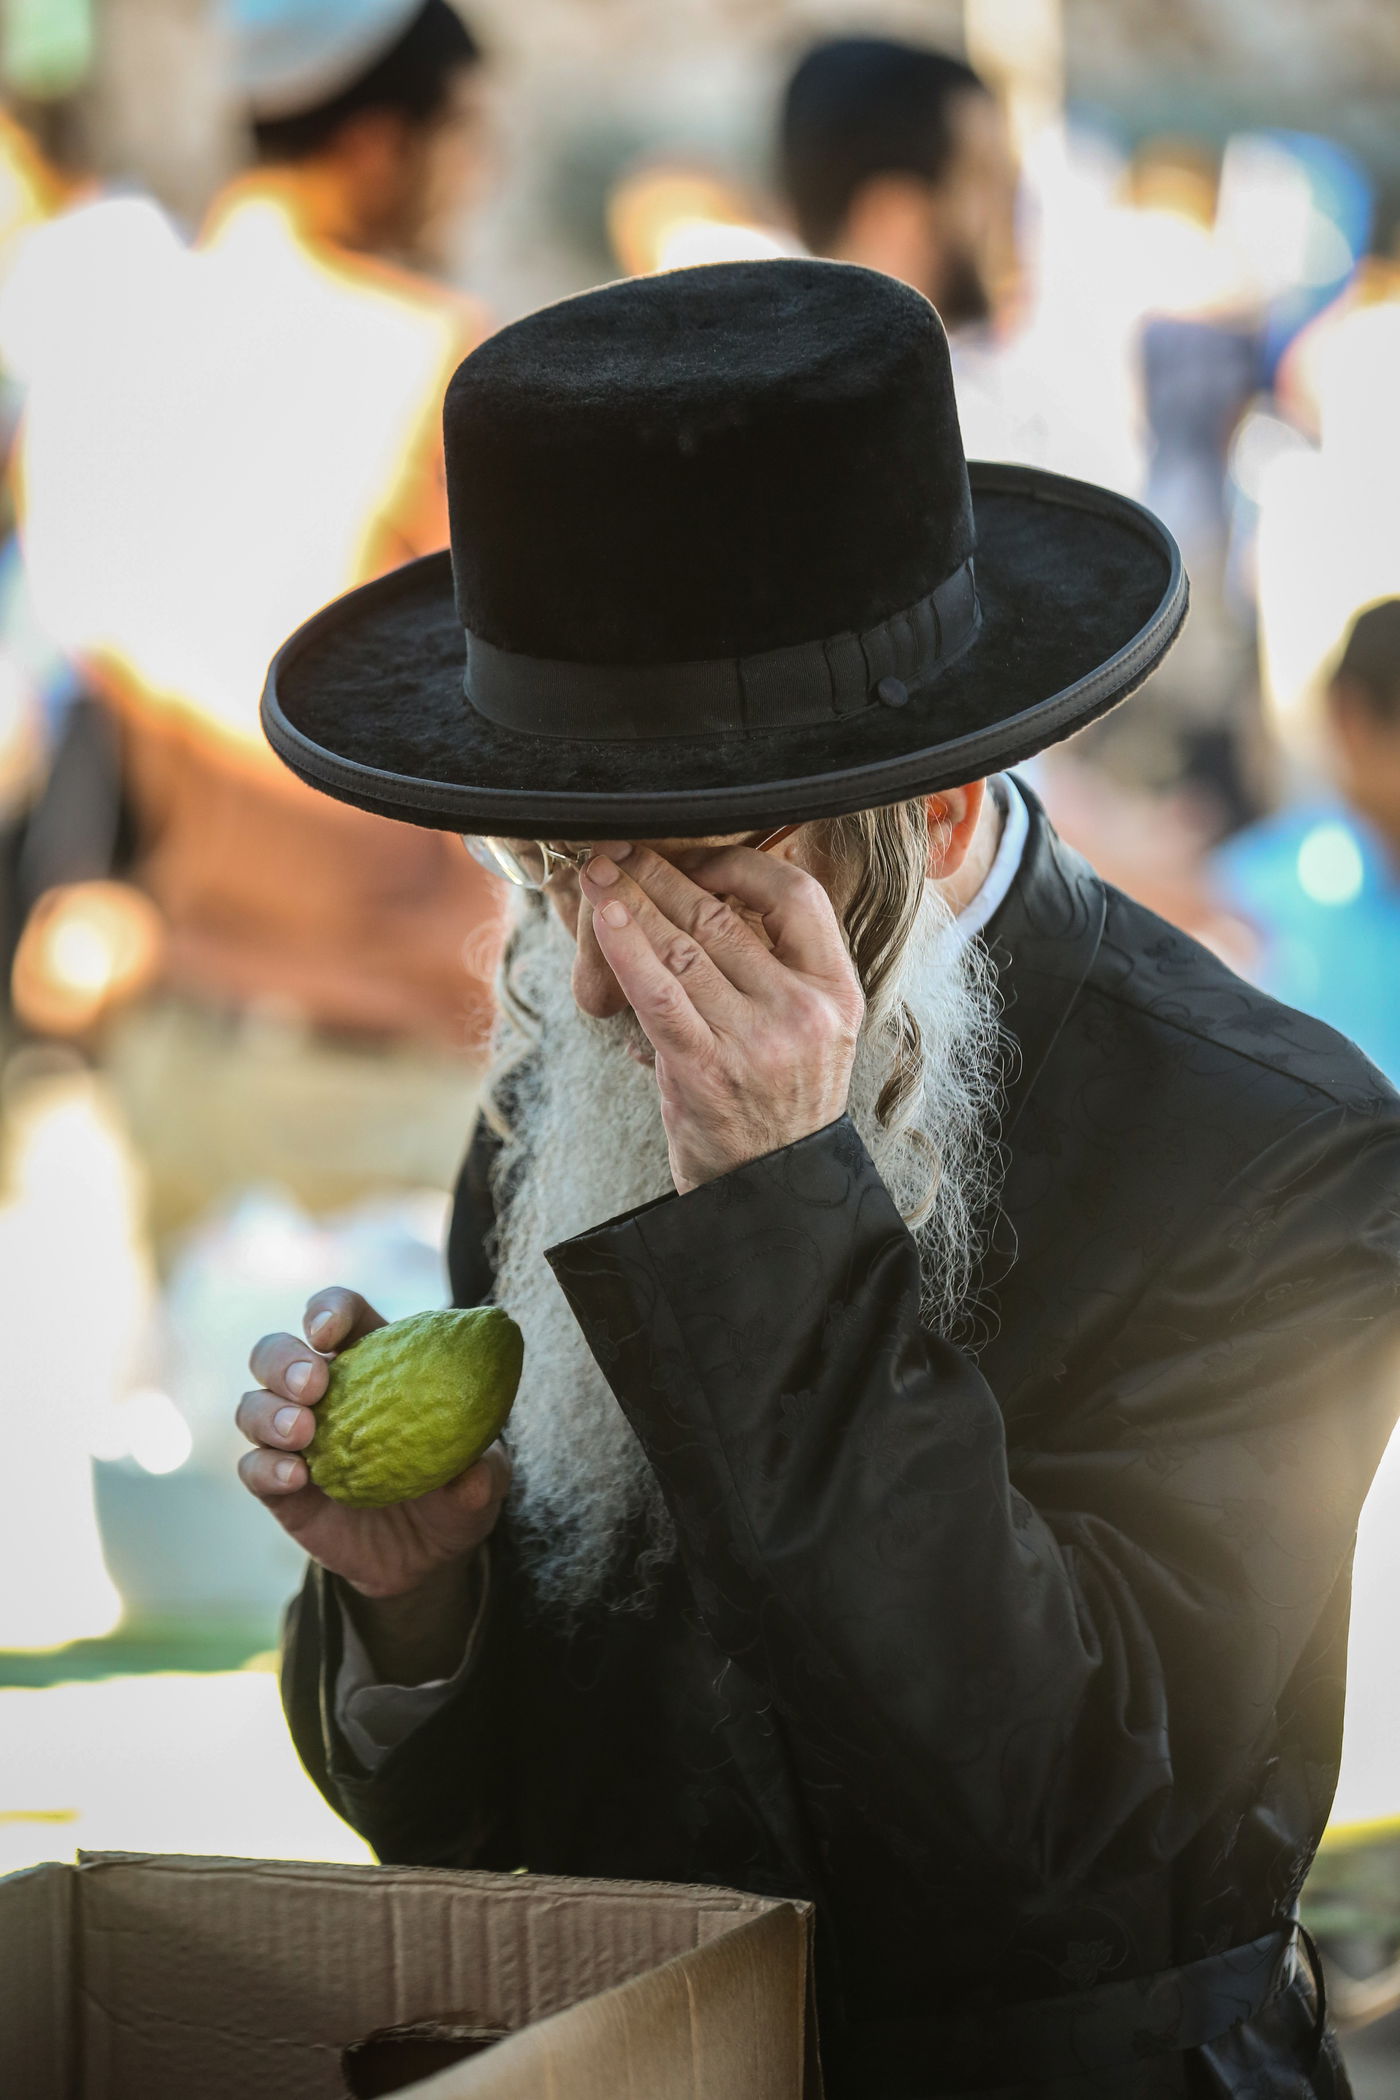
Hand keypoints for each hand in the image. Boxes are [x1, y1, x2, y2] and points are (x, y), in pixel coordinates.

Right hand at [236, 1287, 509, 1600]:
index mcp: (374, 1364)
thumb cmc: (456, 1495)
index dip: (327, 1311)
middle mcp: (324, 1393)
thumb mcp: (484, 1483)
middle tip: (314, 1385)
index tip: (329, 1330)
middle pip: (278, 1352)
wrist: (427, 1560)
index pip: (340, 1315)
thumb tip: (474, 1474)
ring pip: (253, 1404)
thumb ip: (482, 1473)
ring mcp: (295, 1439)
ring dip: (269, 1412)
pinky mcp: (279, 1487)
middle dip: (285, 1359)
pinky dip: (266, 1467)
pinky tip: (295, 1478)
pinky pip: (252, 1467)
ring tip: (302, 1433)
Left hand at [579, 840, 862, 1192]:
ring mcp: (756, 1042)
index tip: (694, 856)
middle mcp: (802, 1011)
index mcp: (837, 990)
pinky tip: (604, 918)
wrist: (773, 1188)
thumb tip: (714, 892)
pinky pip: (657, 993)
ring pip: (683, 948)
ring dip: (631, 901)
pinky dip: (625, 948)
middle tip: (622, 846)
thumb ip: (778, 966)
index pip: (796, 895)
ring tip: (599, 871)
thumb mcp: (811, 1028)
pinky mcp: (705, 1070)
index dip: (738, 864)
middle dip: (661, 873)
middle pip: (723, 916)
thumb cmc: (780, 1100)